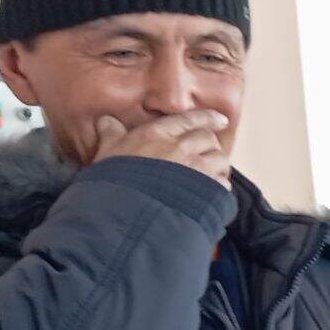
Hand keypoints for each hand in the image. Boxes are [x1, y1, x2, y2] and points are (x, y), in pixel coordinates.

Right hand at [88, 110, 231, 185]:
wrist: (126, 211)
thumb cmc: (114, 181)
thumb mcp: (107, 152)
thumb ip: (111, 134)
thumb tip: (107, 121)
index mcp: (157, 134)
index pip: (189, 119)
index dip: (208, 118)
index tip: (221, 120)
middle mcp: (180, 147)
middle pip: (208, 138)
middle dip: (210, 146)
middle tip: (205, 156)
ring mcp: (196, 169)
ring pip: (220, 159)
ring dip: (218, 167)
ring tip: (211, 176)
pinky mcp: (207, 191)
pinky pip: (223, 184)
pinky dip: (220, 188)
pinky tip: (211, 195)